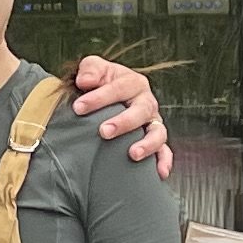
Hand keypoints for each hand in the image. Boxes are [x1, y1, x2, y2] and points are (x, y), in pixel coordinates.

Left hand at [69, 49, 174, 177]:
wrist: (108, 97)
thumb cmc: (101, 83)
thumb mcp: (94, 69)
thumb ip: (90, 70)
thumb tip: (84, 81)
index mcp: (133, 83)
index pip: (118, 88)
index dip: (98, 98)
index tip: (78, 108)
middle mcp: (147, 102)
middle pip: (141, 111)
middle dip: (123, 122)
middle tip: (104, 131)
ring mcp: (153, 122)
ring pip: (157, 132)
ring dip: (147, 144)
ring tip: (132, 154)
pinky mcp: (155, 140)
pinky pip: (164, 151)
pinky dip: (164, 161)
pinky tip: (159, 173)